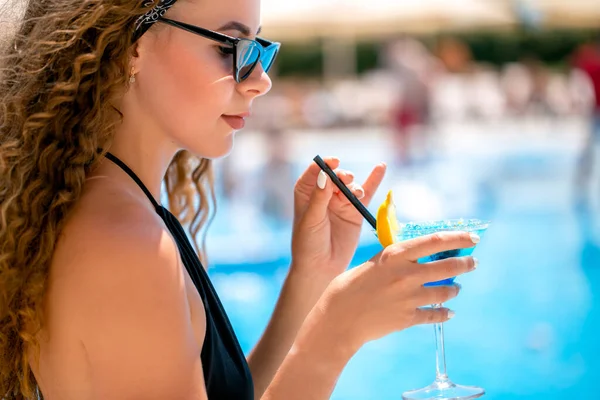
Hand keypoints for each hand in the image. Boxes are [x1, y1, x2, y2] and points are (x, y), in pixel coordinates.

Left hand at [290, 157, 385, 280]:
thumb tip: (324, 174)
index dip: (324, 164)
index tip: (333, 162)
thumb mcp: (311, 220)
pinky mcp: (354, 211)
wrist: (321, 268)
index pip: (314, 172)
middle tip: (346, 180)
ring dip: (354, 185)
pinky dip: (373, 180)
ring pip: (350, 185)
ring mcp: (340, 201)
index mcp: (306, 192)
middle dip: (342, 175)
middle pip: (335, 176)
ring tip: (356, 193)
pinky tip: (381, 166)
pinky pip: (365, 193)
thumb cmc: (308, 244)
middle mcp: (323, 193)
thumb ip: (319, 198)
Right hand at [313, 231, 478, 352]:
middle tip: (473, 263)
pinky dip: (444, 313)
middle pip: (447, 267)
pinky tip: (449, 312)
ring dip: (454, 289)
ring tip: (457, 288)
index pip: (434, 241)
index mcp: (395, 255)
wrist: (338, 319)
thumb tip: (415, 258)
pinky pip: (434, 315)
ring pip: (445, 291)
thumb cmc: (348, 287)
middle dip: (465, 264)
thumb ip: (395, 260)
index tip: (472, 237)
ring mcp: (409, 297)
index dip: (458, 238)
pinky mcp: (408, 318)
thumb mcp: (372, 263)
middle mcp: (406, 274)